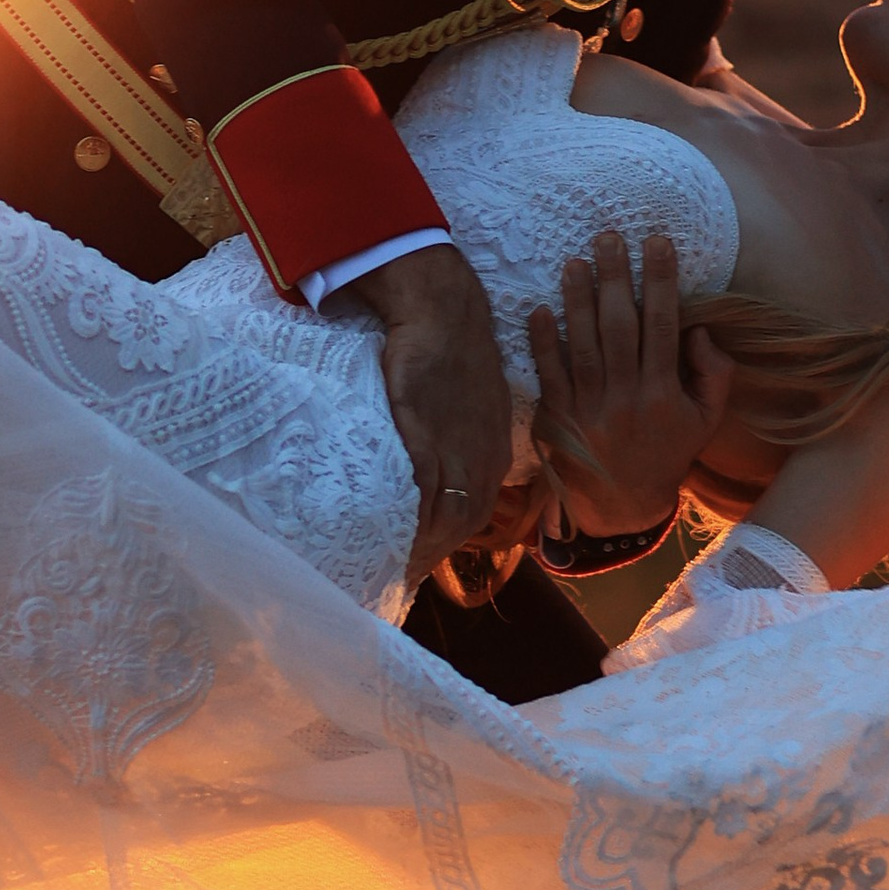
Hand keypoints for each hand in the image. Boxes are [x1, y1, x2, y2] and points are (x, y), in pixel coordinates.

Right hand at [338, 243, 514, 574]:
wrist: (445, 314)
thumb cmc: (454, 356)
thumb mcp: (476, 405)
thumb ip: (466, 439)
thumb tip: (447, 465)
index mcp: (494, 452)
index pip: (480, 512)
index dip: (455, 541)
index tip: (429, 561)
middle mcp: (482, 458)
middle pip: (465, 523)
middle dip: (438, 554)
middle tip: (405, 575)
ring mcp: (455, 448)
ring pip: (448, 515)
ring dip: (424, 546)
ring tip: (394, 565)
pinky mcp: (426, 435)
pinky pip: (423, 491)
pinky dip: (413, 520)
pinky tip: (393, 536)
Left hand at [527, 230, 734, 538]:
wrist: (621, 506)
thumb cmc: (667, 453)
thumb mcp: (705, 420)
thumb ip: (713, 374)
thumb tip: (699, 329)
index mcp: (663, 392)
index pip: (663, 325)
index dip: (660, 281)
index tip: (658, 243)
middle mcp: (626, 396)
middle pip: (620, 326)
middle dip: (615, 278)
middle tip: (608, 237)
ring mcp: (589, 407)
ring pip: (583, 344)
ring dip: (578, 300)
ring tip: (575, 262)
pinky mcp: (558, 417)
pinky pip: (550, 373)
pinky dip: (543, 342)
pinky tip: (540, 309)